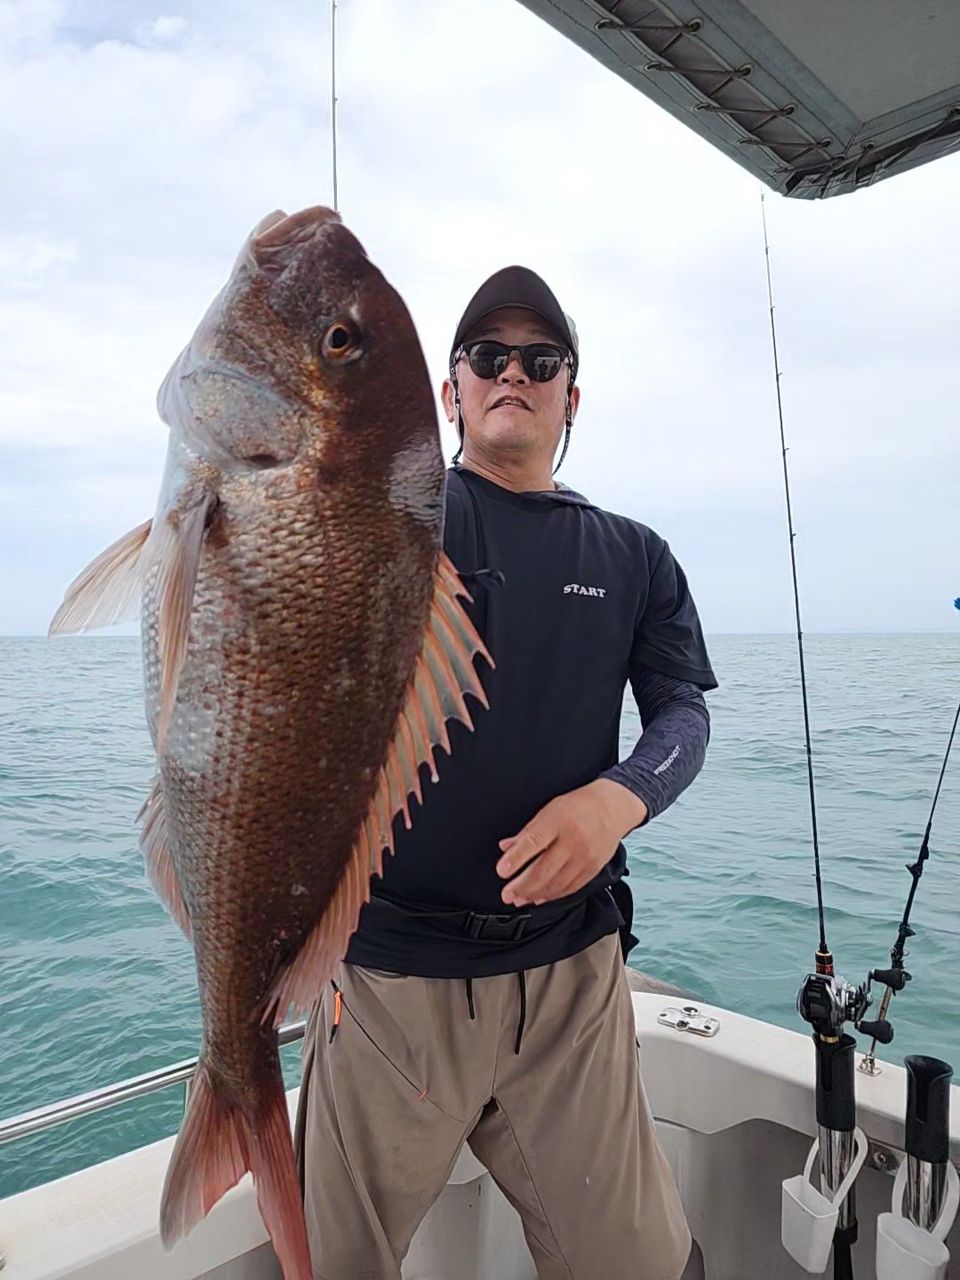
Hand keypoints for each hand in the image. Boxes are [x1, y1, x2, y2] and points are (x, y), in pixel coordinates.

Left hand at [496, 779, 647, 907]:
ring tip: (518, 899)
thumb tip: (505, 847)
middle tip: (506, 894)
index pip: (534, 841)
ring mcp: (585, 857)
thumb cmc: (578, 806)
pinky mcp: (593, 869)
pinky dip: (552, 895)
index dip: (516, 859)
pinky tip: (539, 898)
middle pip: (544, 869)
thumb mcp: (549, 809)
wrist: (612, 808)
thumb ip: (528, 831)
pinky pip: (570, 888)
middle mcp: (573, 840)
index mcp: (558, 820)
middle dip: (521, 885)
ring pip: (556, 883)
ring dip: (534, 894)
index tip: (502, 871)